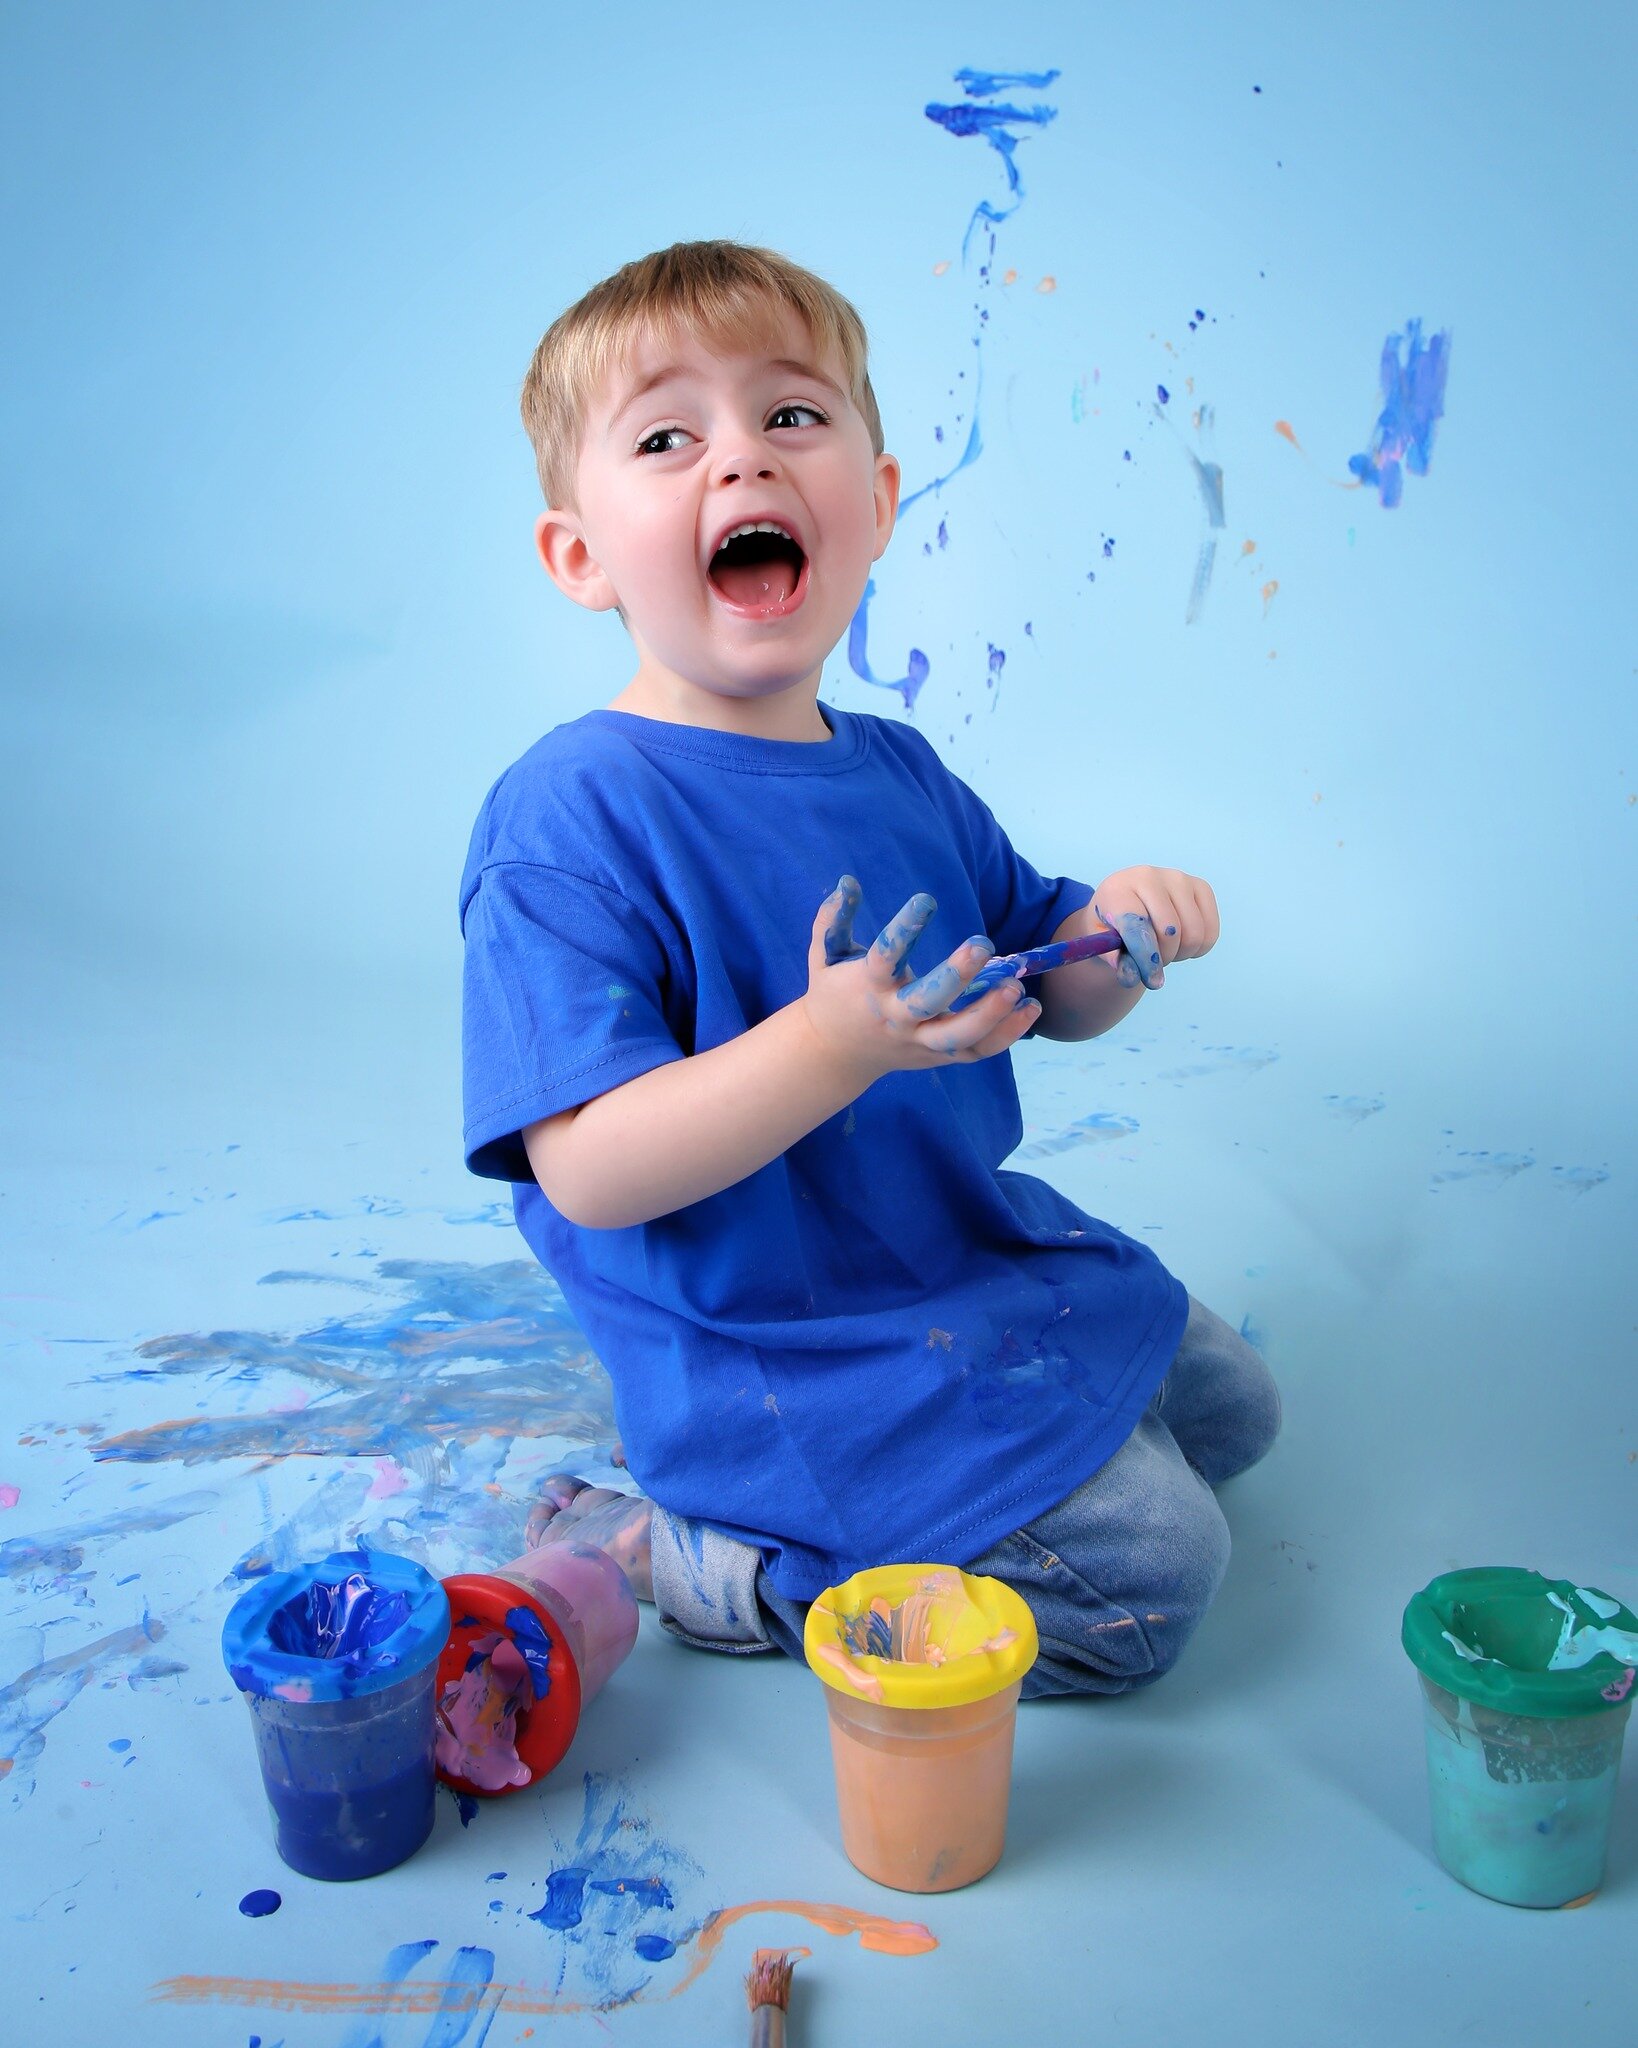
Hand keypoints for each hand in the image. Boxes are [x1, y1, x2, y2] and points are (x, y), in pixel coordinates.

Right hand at [799, 874, 1038, 1082]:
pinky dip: (1006, 1034)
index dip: (905, 928)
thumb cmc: (832, 994)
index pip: (886, 956)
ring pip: (958, 1036)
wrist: (833, 1055)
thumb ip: (832, 919)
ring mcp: (919, 1041)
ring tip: (1017, 986)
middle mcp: (895, 1017)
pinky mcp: (938, 1056)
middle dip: (957, 976)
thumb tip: (848, 880)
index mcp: (868, 987)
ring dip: (990, 1013)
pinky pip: (977, 1051)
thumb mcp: (823, 956)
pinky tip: (1030, 1008)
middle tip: (983, 944)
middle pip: (928, 1002)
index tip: (926, 899)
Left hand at [1092, 867, 1219, 989]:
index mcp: (1118, 888)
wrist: (1128, 899)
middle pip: (1170, 932)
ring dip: (1180, 953)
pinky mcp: (1201, 887)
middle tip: (1151, 959)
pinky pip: (1211, 931)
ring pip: (1193, 934)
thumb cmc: (1113, 924)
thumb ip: (1114, 959)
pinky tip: (1182, 942)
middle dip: (1162, 957)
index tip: (1150, 979)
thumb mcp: (1103, 942)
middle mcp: (1149, 876)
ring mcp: (1178, 879)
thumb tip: (1132, 976)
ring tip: (1164, 948)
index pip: (1137, 925)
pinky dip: (1199, 948)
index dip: (1145, 957)